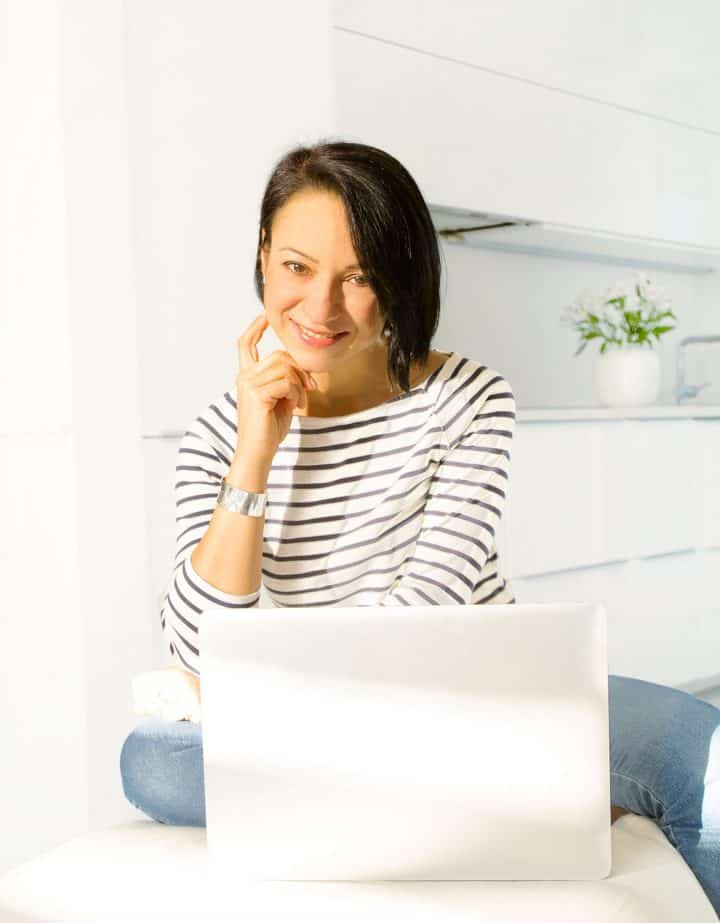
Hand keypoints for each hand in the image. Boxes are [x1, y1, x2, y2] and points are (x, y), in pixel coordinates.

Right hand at [234, 313, 316, 464]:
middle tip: (309, 388)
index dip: (255, 328)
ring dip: (299, 384)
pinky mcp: (257, 394)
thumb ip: (286, 381)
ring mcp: (249, 384)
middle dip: (300, 370)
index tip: (265, 317)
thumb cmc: (268, 429)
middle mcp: (245, 377)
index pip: (246, 344)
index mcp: (247, 376)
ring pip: (285, 367)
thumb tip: (301, 369)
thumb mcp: (280, 399)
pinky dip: (296, 393)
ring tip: (299, 401)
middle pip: (280, 355)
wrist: (257, 452)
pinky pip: (286, 382)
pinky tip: (295, 406)